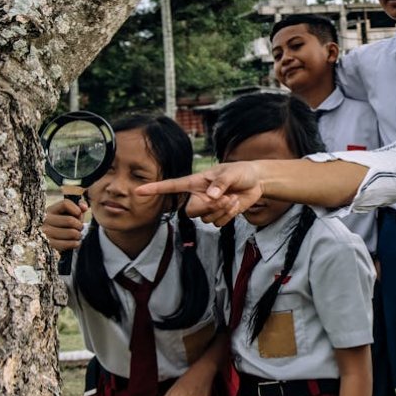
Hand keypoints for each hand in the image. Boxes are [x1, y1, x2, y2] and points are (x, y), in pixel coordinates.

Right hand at [42, 198, 85, 251]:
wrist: (51, 241)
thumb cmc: (65, 224)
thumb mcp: (70, 213)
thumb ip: (79, 207)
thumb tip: (84, 207)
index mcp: (50, 210)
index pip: (65, 204)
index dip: (77, 209)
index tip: (79, 215)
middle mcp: (45, 220)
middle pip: (70, 220)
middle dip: (79, 225)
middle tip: (80, 228)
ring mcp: (46, 232)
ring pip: (71, 233)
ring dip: (78, 235)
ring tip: (77, 235)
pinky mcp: (49, 244)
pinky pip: (68, 244)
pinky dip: (75, 243)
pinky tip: (75, 242)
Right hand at [136, 162, 262, 226]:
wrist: (256, 182)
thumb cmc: (240, 172)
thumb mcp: (231, 173)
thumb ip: (220, 184)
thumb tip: (210, 196)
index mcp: (196, 182)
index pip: (172, 186)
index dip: (156, 189)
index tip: (139, 191)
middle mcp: (199, 196)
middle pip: (190, 211)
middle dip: (207, 208)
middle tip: (223, 198)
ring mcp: (208, 207)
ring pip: (206, 219)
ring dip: (221, 211)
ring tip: (232, 198)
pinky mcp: (219, 215)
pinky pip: (218, 224)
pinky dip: (228, 216)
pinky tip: (235, 205)